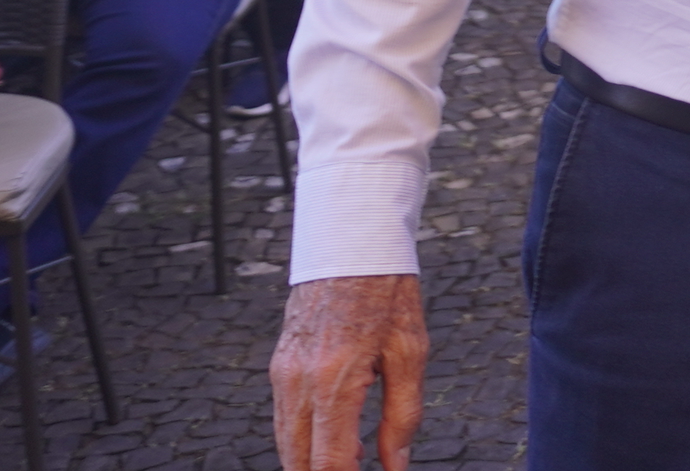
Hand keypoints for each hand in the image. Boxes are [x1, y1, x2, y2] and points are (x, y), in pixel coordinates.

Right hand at [275, 274, 427, 470]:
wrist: (350, 241)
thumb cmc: (386, 291)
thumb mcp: (410, 352)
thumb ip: (402, 416)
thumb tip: (394, 465)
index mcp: (334, 381)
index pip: (329, 462)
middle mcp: (298, 382)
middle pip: (299, 462)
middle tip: (361, 470)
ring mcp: (282, 375)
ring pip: (287, 445)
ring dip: (316, 462)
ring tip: (358, 459)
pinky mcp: (278, 366)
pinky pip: (285, 420)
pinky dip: (307, 440)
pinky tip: (343, 438)